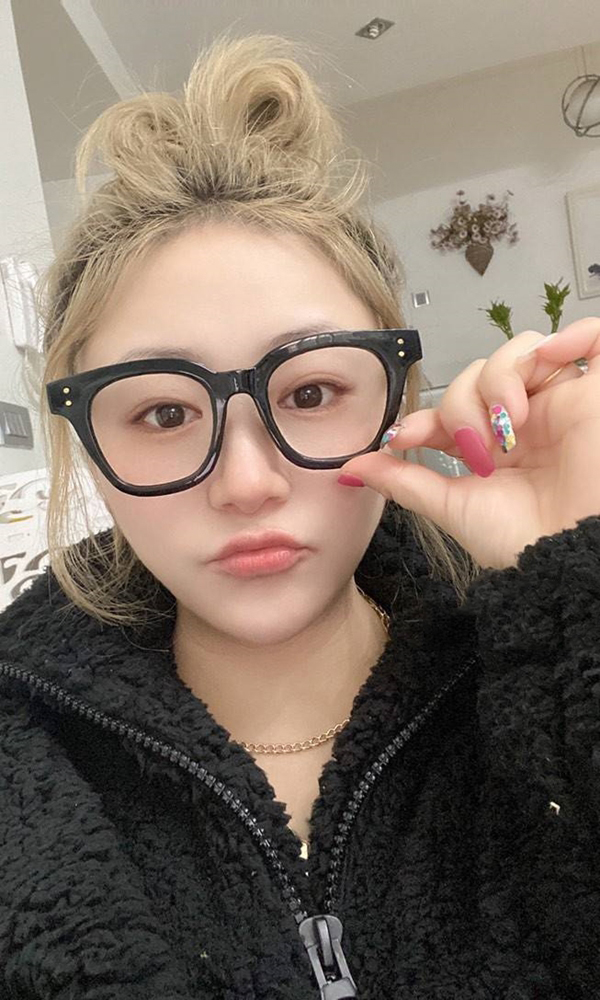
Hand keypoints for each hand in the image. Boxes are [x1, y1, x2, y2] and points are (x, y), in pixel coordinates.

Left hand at [338, 317, 599, 568]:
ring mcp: (564, 404)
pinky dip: (572, 334)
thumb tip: (352, 467)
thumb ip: (404, 481)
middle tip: (475, 448)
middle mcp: (531, 423)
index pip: (455, 407)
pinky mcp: (598, 394)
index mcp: (500, 449)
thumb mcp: (452, 507)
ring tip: (509, 422)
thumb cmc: (523, 542)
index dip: (428, 414)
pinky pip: (593, 337)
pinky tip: (550, 359)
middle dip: (462, 406)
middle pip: (482, 374)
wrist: (568, 557)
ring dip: (500, 378)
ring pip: (523, 351)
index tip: (405, 438)